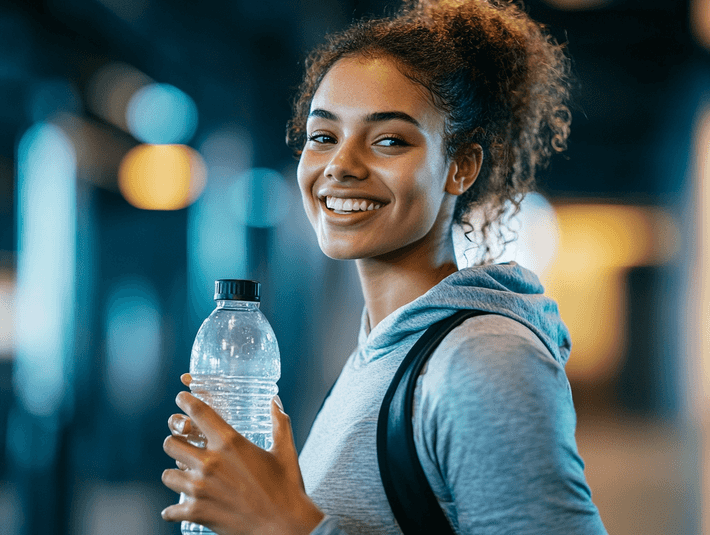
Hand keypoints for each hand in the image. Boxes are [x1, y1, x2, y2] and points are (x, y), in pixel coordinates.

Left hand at [162, 375, 323, 534]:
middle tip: (185, 447)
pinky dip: (174, 510)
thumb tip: (276, 402)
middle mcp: (210, 462)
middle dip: (176, 443)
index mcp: (229, 442)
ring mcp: (200, 488)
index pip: (198, 413)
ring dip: (176, 474)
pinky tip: (180, 508)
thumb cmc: (287, 488)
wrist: (284, 526)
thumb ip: (279, 423)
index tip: (181, 399)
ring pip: (167, 474)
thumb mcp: (285, 451)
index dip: (186, 402)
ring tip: (185, 477)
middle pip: (171, 443)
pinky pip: (171, 509)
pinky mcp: (197, 512)